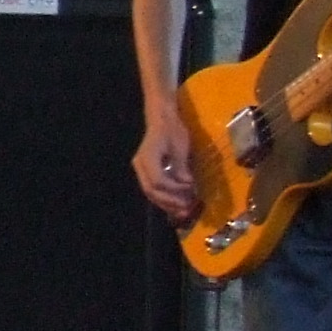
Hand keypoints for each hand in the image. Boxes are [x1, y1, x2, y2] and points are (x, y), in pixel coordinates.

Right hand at [134, 102, 199, 222]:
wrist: (162, 119)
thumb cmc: (172, 130)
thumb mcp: (180, 146)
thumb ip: (181, 166)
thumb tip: (187, 184)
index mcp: (148, 158)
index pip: (158, 181)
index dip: (174, 189)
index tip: (190, 189)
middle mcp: (140, 166)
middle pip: (151, 191)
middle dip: (169, 202)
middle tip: (186, 210)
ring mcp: (141, 170)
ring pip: (151, 193)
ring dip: (167, 203)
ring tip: (182, 211)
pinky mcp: (147, 172)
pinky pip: (153, 189)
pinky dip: (165, 197)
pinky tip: (176, 203)